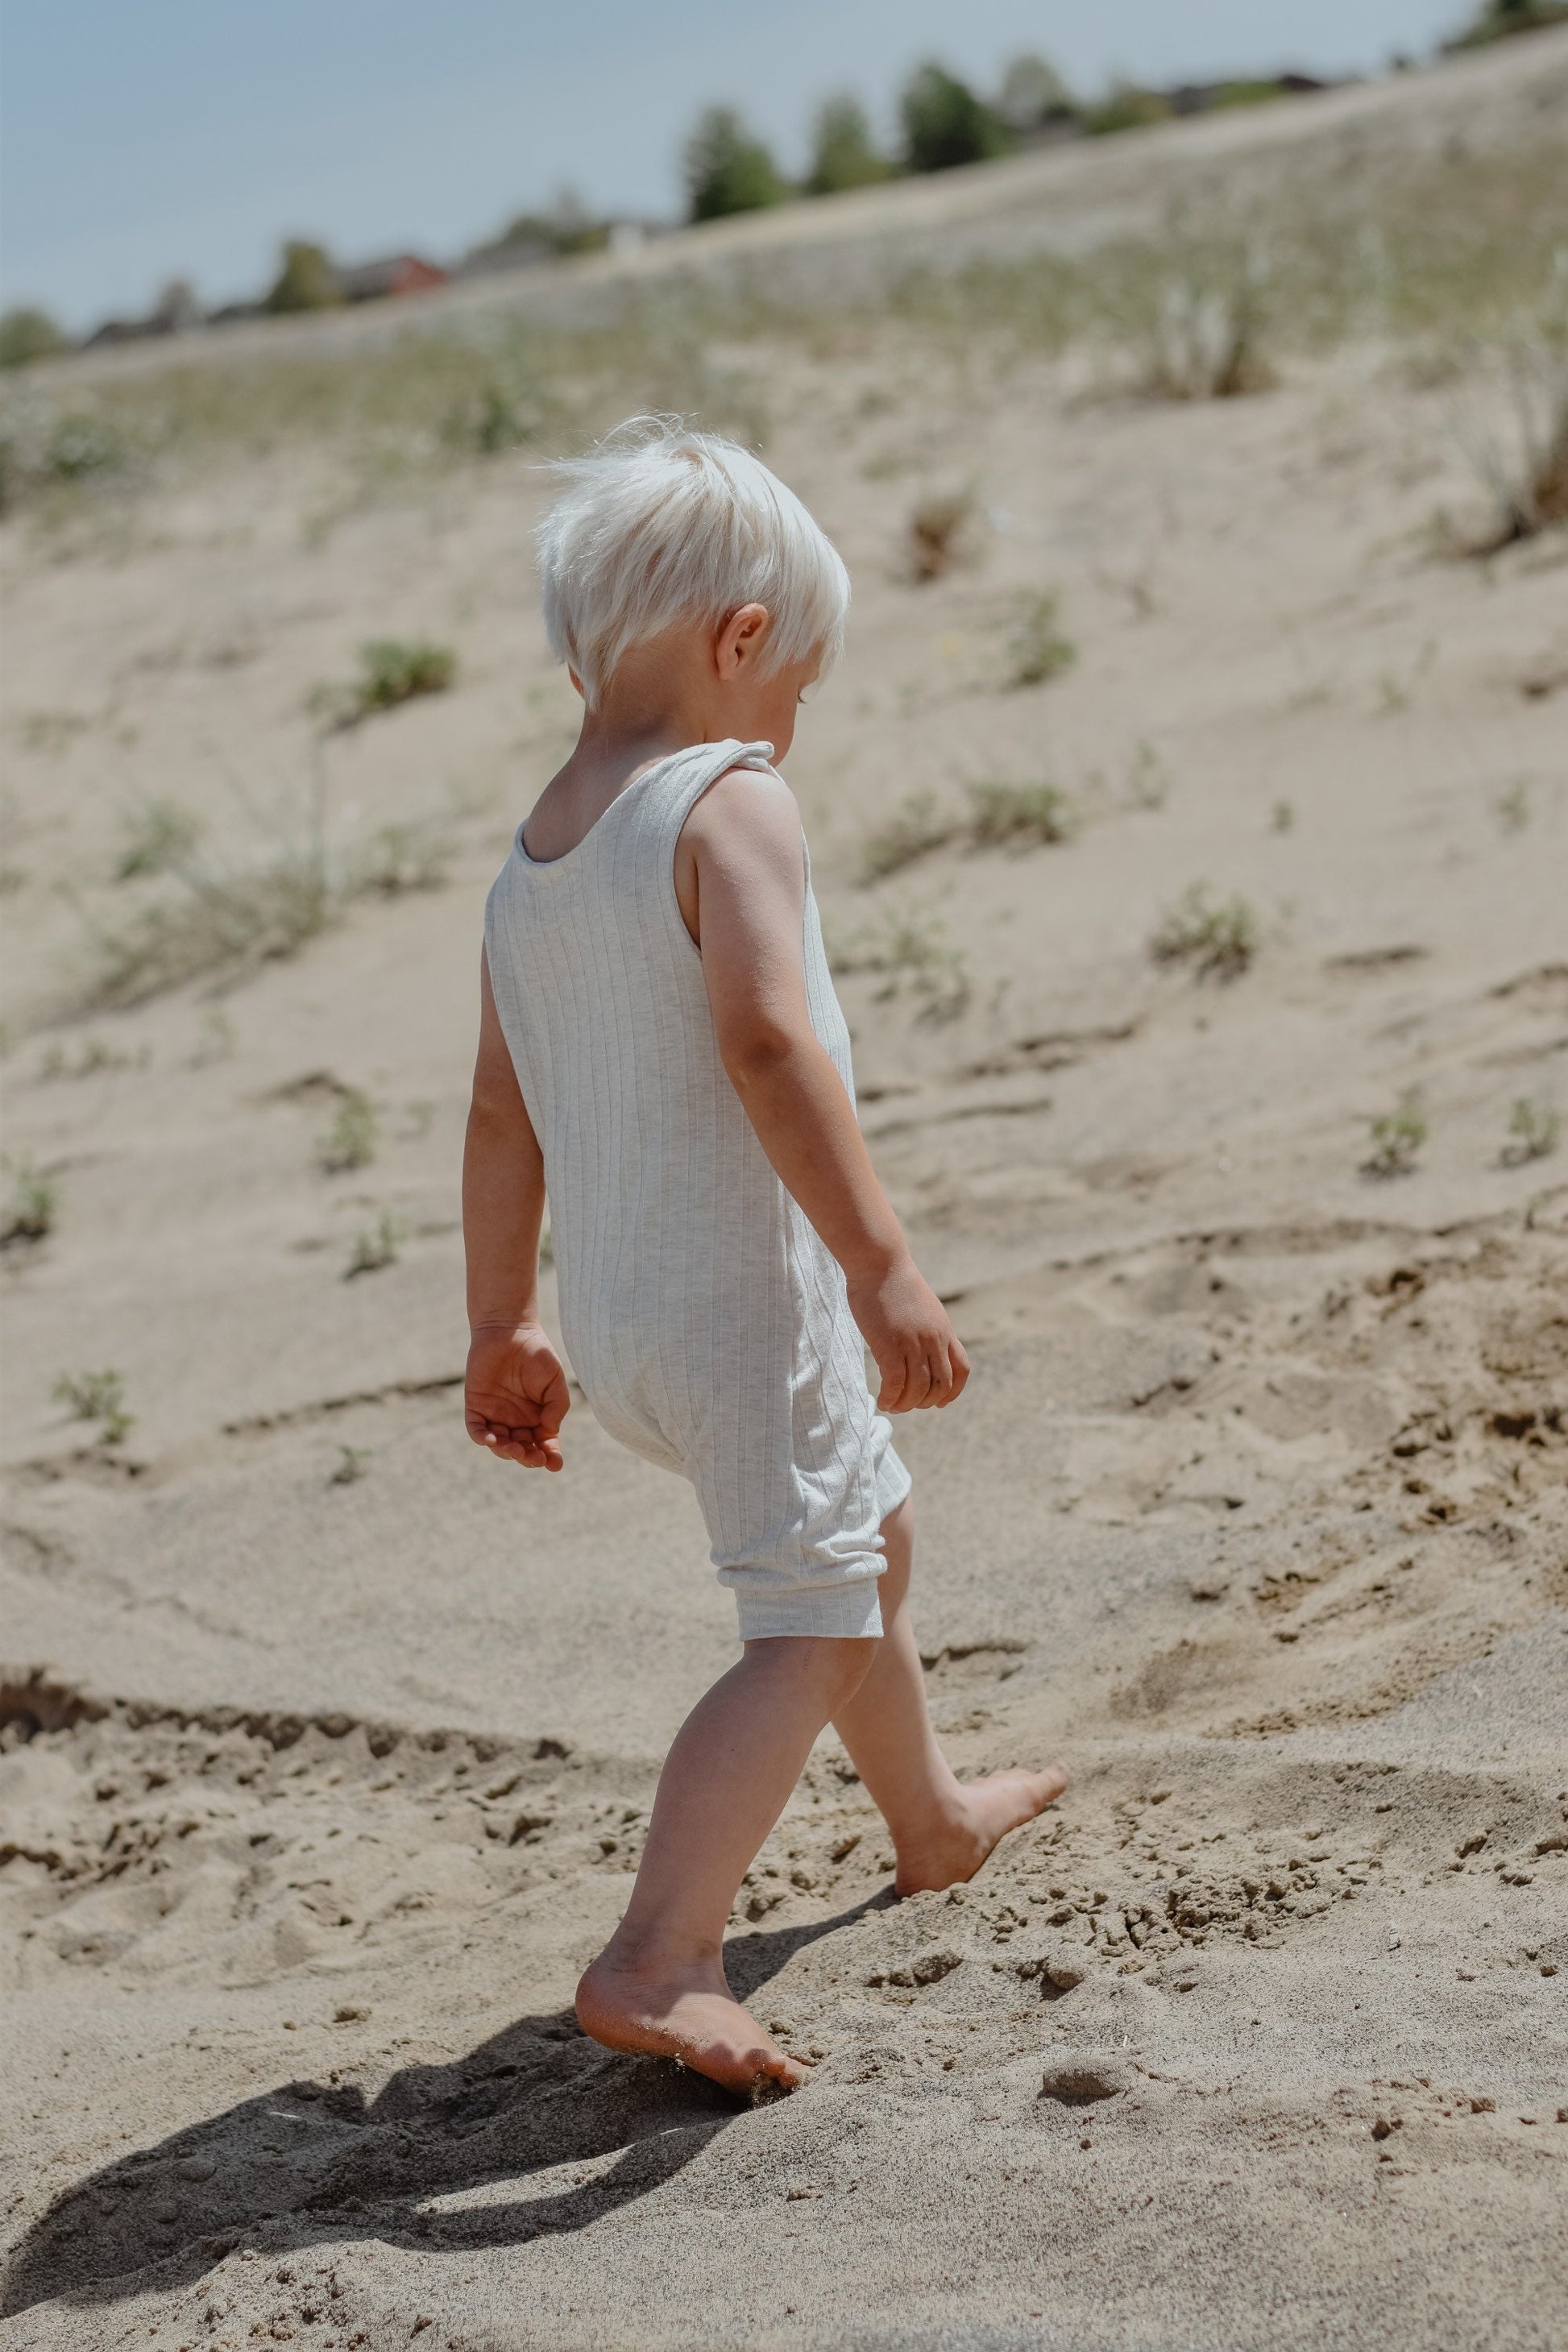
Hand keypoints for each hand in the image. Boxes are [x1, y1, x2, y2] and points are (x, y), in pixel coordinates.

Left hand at [465, 1322, 569, 1469]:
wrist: (510, 1330)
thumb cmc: (537, 1353)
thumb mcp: (555, 1381)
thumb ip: (556, 1407)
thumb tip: (549, 1432)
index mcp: (538, 1417)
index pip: (544, 1444)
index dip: (550, 1457)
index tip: (555, 1464)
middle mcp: (517, 1420)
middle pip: (522, 1449)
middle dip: (528, 1458)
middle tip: (534, 1457)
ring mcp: (496, 1415)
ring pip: (500, 1444)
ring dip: (507, 1452)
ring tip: (515, 1449)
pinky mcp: (476, 1406)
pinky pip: (477, 1430)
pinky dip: (483, 1438)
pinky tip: (492, 1440)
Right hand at [846, 1254, 969, 1413]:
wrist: (879, 1264)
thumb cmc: (893, 1282)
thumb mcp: (922, 1307)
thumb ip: (927, 1328)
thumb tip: (920, 1345)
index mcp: (943, 1330)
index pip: (961, 1369)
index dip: (953, 1391)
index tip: (939, 1402)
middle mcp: (933, 1339)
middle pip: (941, 1385)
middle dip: (925, 1402)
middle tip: (907, 1404)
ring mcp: (913, 1343)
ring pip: (918, 1389)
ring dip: (906, 1404)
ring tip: (892, 1406)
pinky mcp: (890, 1345)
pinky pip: (895, 1383)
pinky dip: (890, 1398)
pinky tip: (881, 1401)